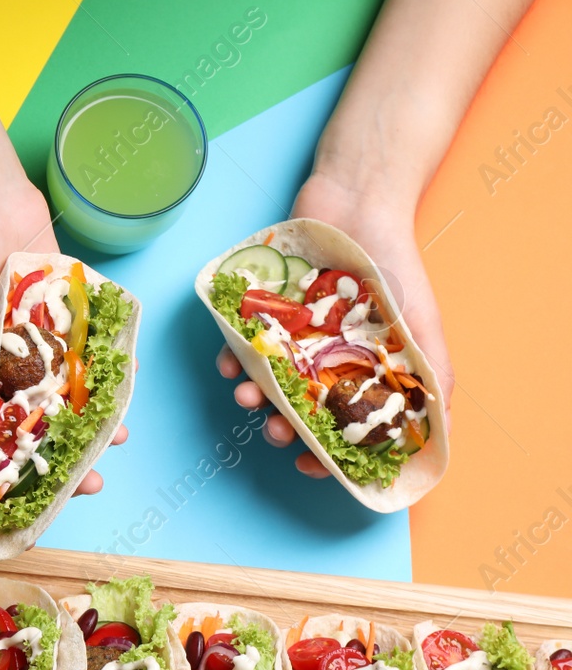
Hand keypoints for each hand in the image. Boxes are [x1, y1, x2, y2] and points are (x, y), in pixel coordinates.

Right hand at [0, 178, 127, 493]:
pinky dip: (108, 373)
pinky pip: (90, 355)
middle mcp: (8, 371)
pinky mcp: (67, 321)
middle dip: (66, 456)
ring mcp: (41, 348)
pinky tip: (126, 388)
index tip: (35, 499)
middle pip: (39, 426)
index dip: (12, 473)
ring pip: (70, 396)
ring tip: (115, 437)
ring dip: (93, 421)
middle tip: (91, 478)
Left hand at [214, 170, 452, 478]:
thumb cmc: (396, 266)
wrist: (359, 203)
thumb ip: (432, 378)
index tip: (313, 466)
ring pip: (263, 380)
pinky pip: (237, 341)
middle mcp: (322, 359)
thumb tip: (442, 434)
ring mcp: (290, 335)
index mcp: (361, 371)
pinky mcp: (261, 310)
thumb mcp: (423, 327)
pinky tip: (228, 363)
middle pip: (296, 408)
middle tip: (275, 431)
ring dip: (250, 396)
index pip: (341, 426)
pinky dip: (229, 356)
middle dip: (282, 427)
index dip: (328, 453)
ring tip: (246, 396)